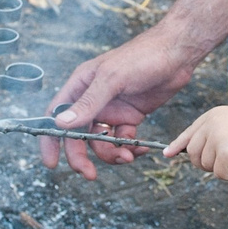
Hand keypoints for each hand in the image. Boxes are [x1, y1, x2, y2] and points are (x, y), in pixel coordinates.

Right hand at [40, 26, 198, 178]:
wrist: (177, 54)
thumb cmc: (142, 56)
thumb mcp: (112, 79)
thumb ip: (88, 103)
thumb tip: (62, 124)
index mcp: (80, 86)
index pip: (55, 116)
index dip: (51, 141)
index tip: (52, 163)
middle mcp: (92, 100)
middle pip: (78, 136)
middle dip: (82, 156)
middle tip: (90, 174)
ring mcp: (111, 109)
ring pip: (101, 142)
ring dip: (111, 153)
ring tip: (128, 156)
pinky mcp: (130, 116)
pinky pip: (123, 139)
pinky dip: (130, 147)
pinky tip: (141, 148)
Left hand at [162, 107, 227, 179]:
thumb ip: (212, 134)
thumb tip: (191, 152)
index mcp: (212, 116)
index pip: (189, 133)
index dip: (177, 145)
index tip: (168, 153)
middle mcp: (211, 126)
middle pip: (194, 154)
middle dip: (206, 162)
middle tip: (224, 161)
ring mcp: (217, 140)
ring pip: (207, 166)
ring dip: (222, 168)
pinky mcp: (225, 154)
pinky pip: (220, 175)